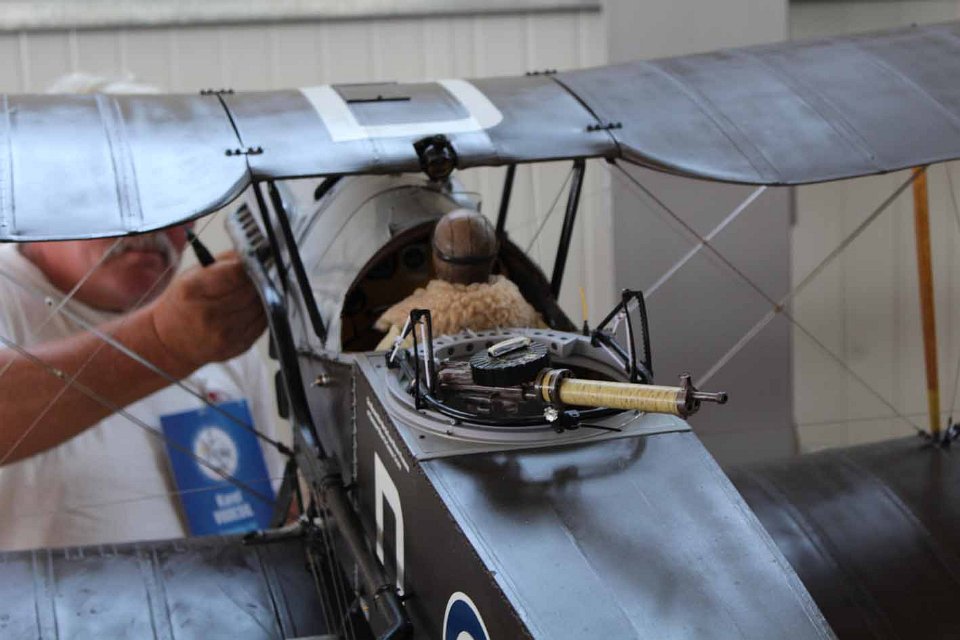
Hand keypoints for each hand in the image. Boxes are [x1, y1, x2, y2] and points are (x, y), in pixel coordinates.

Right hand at [146, 252, 266, 372]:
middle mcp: (209, 314)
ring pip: (261, 306)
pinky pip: (263, 322)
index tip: (253, 261)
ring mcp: (225, 333)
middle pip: (251, 290)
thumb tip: (254, 253)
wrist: (170, 342)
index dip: (249, 265)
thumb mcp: (191, 276)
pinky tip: (252, 307)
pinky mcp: (239, 346)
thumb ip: (224, 262)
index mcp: (193, 291)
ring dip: (262, 296)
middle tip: (257, 274)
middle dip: (257, 279)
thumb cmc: (182, 304)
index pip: (236, 273)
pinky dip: (262, 312)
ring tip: (253, 291)